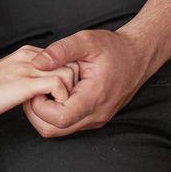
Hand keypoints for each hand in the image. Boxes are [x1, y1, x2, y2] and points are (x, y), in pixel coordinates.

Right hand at [0, 45, 78, 125]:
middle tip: (65, 103)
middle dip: (74, 84)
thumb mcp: (7, 79)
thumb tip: (37, 91)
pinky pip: (60, 84)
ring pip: (70, 71)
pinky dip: (62, 99)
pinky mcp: (25, 83)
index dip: (67, 77)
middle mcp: (30, 56)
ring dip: (69, 93)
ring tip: (58, 107)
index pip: (62, 58)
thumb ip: (23, 78)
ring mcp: (28, 68)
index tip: (62, 95)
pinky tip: (50, 110)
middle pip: (71, 62)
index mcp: (25, 54)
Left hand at [24, 29, 155, 137]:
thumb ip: (61, 50)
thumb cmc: (114, 48)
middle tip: (32, 91)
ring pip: (59, 131)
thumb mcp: (86, 40)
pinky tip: (53, 94)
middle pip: (54, 130)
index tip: (36, 87)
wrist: (138, 56)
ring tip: (42, 91)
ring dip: (44, 115)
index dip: (39, 106)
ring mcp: (95, 119)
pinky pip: (68, 125)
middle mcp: (96, 115)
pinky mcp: (94, 118)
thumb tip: (37, 62)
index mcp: (94, 98)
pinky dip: (54, 114)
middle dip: (36, 114)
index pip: (58, 118)